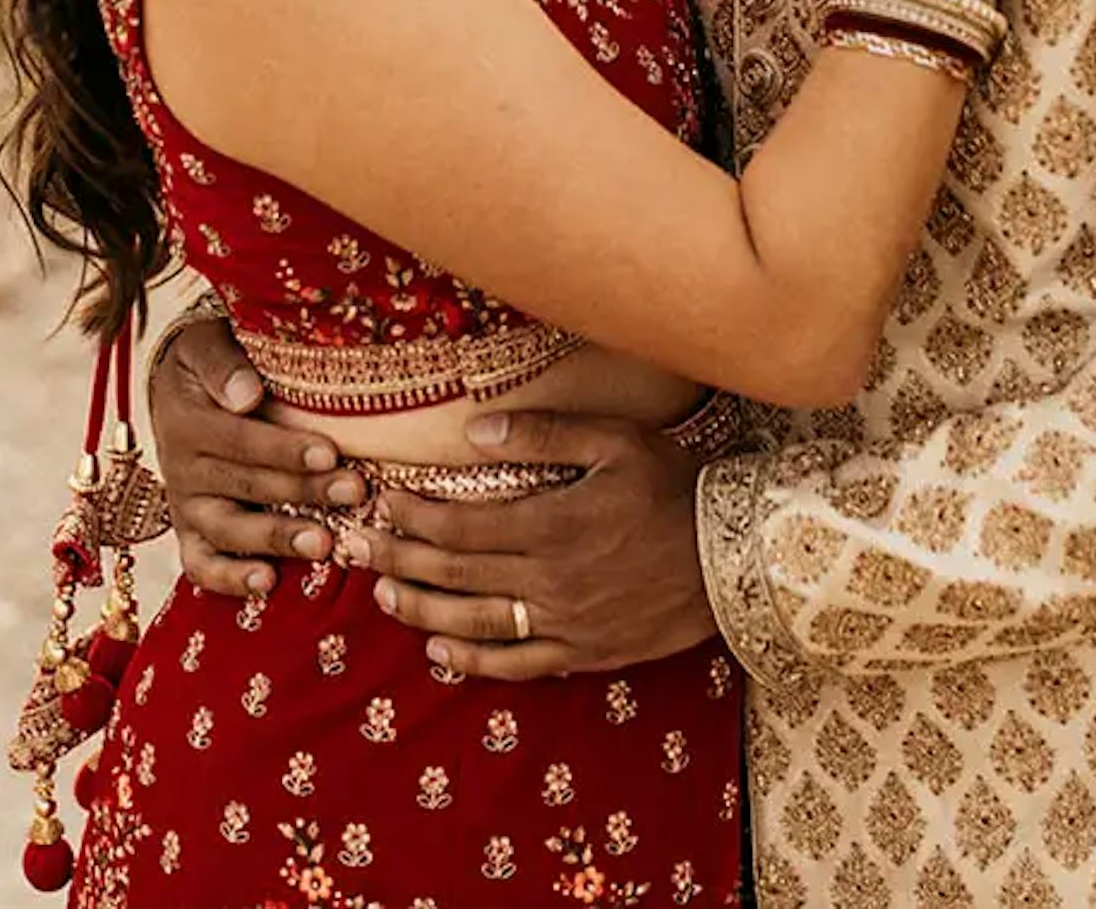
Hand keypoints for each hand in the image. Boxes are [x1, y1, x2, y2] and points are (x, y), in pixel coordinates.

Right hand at [143, 312, 361, 596]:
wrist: (178, 390)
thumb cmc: (209, 362)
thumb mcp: (207, 346)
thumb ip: (225, 365)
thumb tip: (247, 394)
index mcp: (187, 421)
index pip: (241, 439)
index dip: (285, 448)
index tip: (331, 451)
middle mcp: (182, 469)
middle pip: (246, 485)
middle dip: (304, 491)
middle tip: (354, 491)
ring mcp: (186, 507)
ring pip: (228, 531)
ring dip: (276, 539)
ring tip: (323, 544)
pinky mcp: (190, 534)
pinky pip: (202, 565)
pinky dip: (230, 579)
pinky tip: (268, 583)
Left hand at [353, 408, 717, 680]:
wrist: (738, 557)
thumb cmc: (678, 487)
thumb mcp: (616, 441)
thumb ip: (543, 432)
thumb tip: (474, 430)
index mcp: (551, 523)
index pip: (459, 526)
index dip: (413, 519)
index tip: (382, 505)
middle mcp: (549, 579)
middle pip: (455, 574)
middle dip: (399, 561)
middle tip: (357, 552)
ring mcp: (566, 622)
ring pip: (476, 623)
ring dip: (423, 611)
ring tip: (385, 597)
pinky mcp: (587, 653)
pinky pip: (519, 665)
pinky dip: (475, 661)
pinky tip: (443, 650)